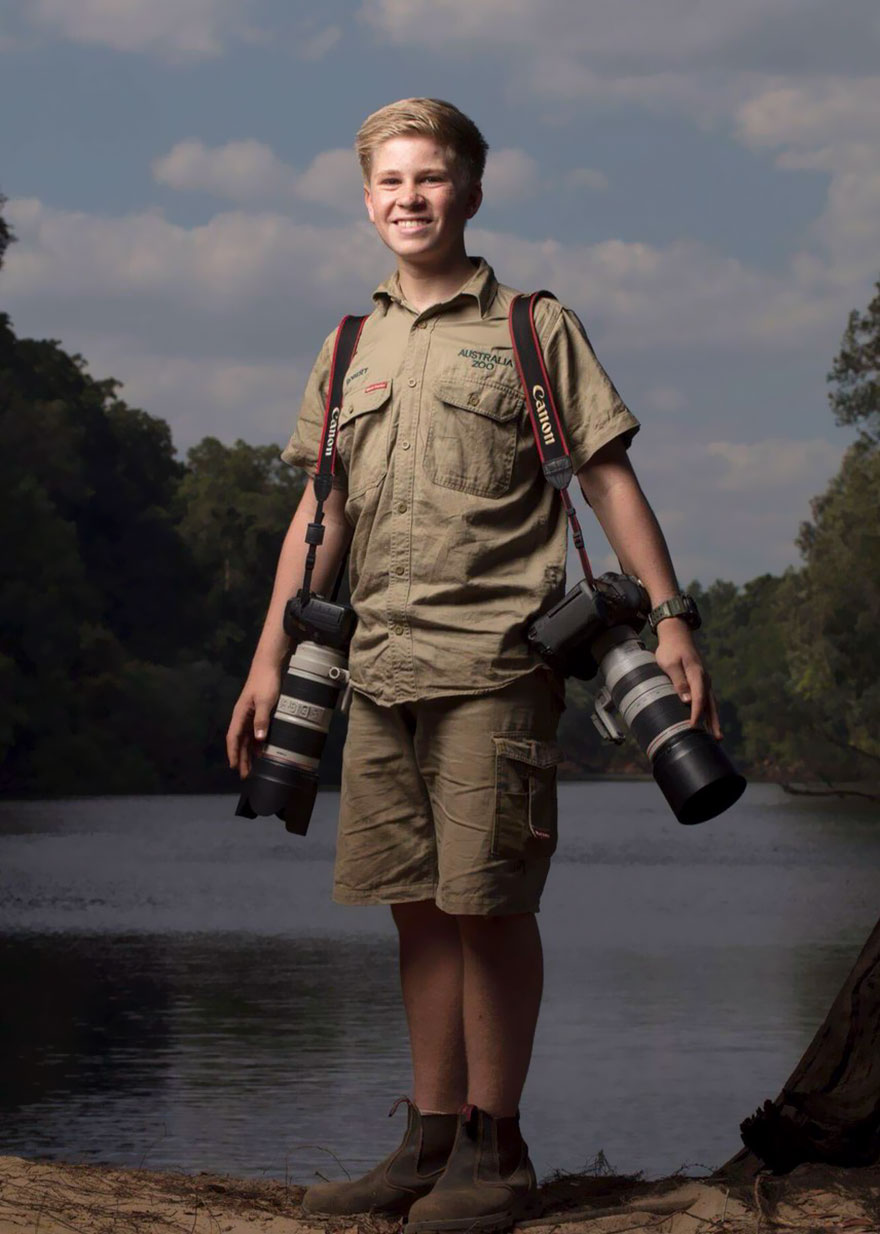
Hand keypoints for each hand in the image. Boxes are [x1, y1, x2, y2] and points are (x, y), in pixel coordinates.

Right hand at [226, 662, 282, 778]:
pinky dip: (258, 743)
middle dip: (241, 758)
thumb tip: (259, 739)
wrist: (270, 664)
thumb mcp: (266, 701)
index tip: (234, 767)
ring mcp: (251, 714)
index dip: (234, 753)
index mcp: (240, 713)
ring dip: (249, 753)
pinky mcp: (259, 711)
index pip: (233, 737)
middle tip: (245, 775)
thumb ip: (262, 720)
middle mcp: (243, 716)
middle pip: (240, 741)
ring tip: (253, 768)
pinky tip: (262, 751)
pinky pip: (256, 731)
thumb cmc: (266, 681)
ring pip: (248, 738)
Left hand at [654, 619, 722, 739]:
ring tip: (717, 736)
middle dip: (714, 722)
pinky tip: (708, 721)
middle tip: (717, 738)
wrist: (676, 635)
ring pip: (711, 703)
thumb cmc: (670, 649)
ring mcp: (704, 681)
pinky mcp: (700, 682)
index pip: (699, 698)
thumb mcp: (670, 663)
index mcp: (697, 675)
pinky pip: (707, 699)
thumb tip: (687, 700)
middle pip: (710, 704)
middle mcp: (704, 679)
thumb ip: (678, 681)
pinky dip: (709, 711)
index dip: (696, 713)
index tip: (692, 726)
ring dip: (714, 719)